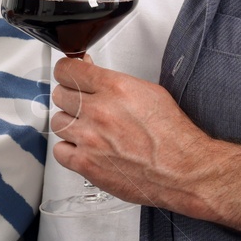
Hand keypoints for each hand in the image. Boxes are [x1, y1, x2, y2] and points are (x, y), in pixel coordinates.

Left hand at [49, 56, 219, 216]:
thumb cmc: (173, 136)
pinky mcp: (86, 164)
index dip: (67, 72)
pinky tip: (84, 149)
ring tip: (89, 130)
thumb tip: (92, 73)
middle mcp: (99, 111)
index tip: (68, 76)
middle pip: (60, 94)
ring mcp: (89, 138)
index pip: (68, 70)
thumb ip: (115, 82)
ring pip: (57, 122)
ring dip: (70, 124)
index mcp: (115, 88)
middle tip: (84, 106)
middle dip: (71, 98)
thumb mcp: (149, 93)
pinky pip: (59, 151)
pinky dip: (69, 150)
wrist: (183, 170)